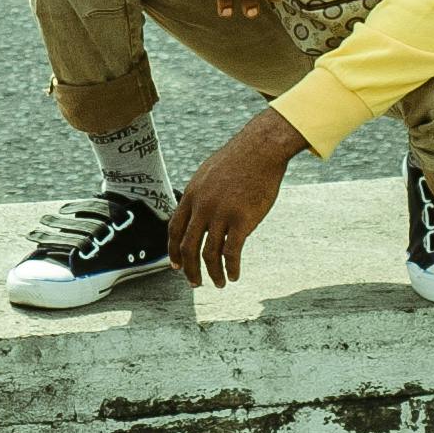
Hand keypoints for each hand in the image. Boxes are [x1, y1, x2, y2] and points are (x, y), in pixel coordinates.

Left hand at [168, 108, 303, 288]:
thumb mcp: (209, 174)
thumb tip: (198, 209)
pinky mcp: (241, 220)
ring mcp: (220, 214)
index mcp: (191, 195)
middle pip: (187, 246)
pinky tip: (235, 275)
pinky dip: (231, 268)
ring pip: (209, 253)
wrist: (260, 149)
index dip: (173, 251)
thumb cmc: (239, 160)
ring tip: (220, 283)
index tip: (177, 266)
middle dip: (189, 269)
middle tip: (195, 283)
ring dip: (213, 273)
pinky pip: (231, 252)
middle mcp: (202, 207)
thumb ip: (201, 194)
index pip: (175, 230)